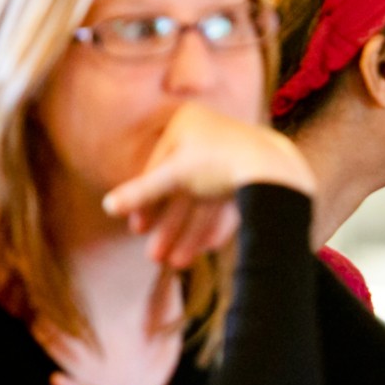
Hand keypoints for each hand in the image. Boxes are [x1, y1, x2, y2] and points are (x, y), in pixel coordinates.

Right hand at [103, 103, 314, 267]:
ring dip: (189, 233)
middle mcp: (211, 132)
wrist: (277, 170)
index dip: (146, 201)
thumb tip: (107, 206)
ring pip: (204, 200)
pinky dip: (215, 225)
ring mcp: (234, 152)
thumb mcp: (174, 178)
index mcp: (188, 120)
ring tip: (177, 264)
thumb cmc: (219, 165)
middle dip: (170, 226)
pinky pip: (227, 202)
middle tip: (155, 257)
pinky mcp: (254, 173)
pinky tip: (205, 250)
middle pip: (182, 188)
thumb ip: (141, 192)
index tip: (137, 230)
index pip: (158, 166)